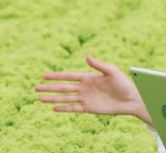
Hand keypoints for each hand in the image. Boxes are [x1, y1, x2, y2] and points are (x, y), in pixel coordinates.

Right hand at [35, 55, 151, 125]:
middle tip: (35, 87)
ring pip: (65, 98)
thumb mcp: (112, 71)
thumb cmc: (123, 83)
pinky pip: (73, 108)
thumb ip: (98, 65)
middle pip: (63, 88)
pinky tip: (53, 108)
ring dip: (53, 98)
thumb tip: (87, 56)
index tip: (44, 75)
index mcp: (88, 77)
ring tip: (39, 98)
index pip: (68, 76)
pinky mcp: (89, 108)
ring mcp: (86, 98)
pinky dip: (64, 108)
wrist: (130, 99)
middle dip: (50, 87)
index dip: (56, 76)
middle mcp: (84, 88)